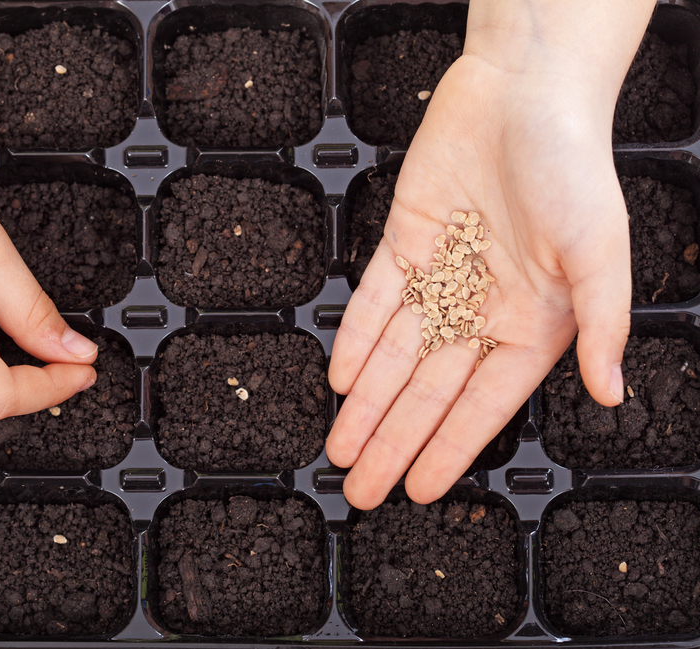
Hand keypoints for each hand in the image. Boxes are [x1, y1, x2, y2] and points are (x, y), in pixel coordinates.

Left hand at [327, 1, 653, 508]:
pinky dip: (356, 338)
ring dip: (365, 403)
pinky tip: (340, 378)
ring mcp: (439, 278)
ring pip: (393, 355)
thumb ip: (603, 325)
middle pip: (427, 391)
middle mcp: (481, 309)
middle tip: (362, 489)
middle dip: (393, 441)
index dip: (449, 448)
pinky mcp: (404, 243)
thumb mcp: (600, 253)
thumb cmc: (574, 168)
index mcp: (533, 323)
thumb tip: (612, 394)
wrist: (524, 93)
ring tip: (340, 449)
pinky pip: (375, 301)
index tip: (420, 489)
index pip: (482, 404)